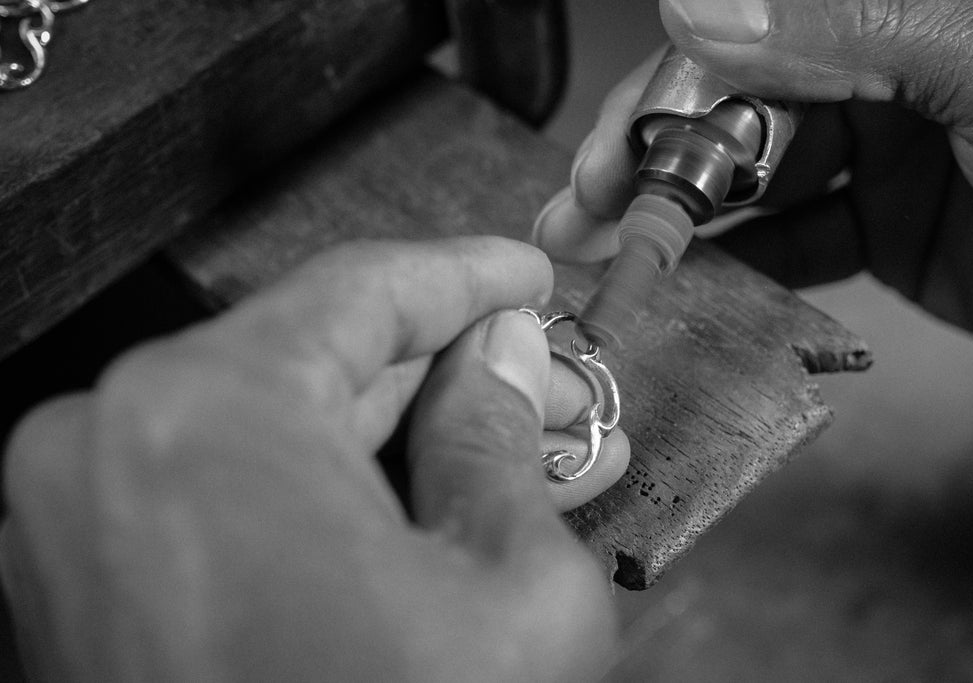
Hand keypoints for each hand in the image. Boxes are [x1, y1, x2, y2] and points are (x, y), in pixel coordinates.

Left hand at [0, 237, 623, 680]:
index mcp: (205, 413)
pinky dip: (319, 487)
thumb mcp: (508, 589)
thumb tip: (505, 362)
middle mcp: (111, 445)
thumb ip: (502, 442)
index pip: (363, 290)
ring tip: (499, 447)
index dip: (467, 276)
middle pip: (314, 359)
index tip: (524, 279)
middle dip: (442, 366)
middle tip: (537, 377)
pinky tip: (411, 508)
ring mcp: (75, 519)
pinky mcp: (81, 584)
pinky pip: (221, 489)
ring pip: (268, 426)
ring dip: (389, 433)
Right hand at [534, 0, 972, 359]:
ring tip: (608, 250)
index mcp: (910, 8)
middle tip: (582, 209)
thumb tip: (696, 3)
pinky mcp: (901, 231)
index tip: (617, 152)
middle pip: (739, 107)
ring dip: (682, 217)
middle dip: (653, 160)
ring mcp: (894, 151)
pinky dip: (746, 264)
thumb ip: (843, 22)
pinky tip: (698, 281)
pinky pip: (803, 242)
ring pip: (758, 177)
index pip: (753, 33)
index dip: (672, 93)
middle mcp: (892, 67)